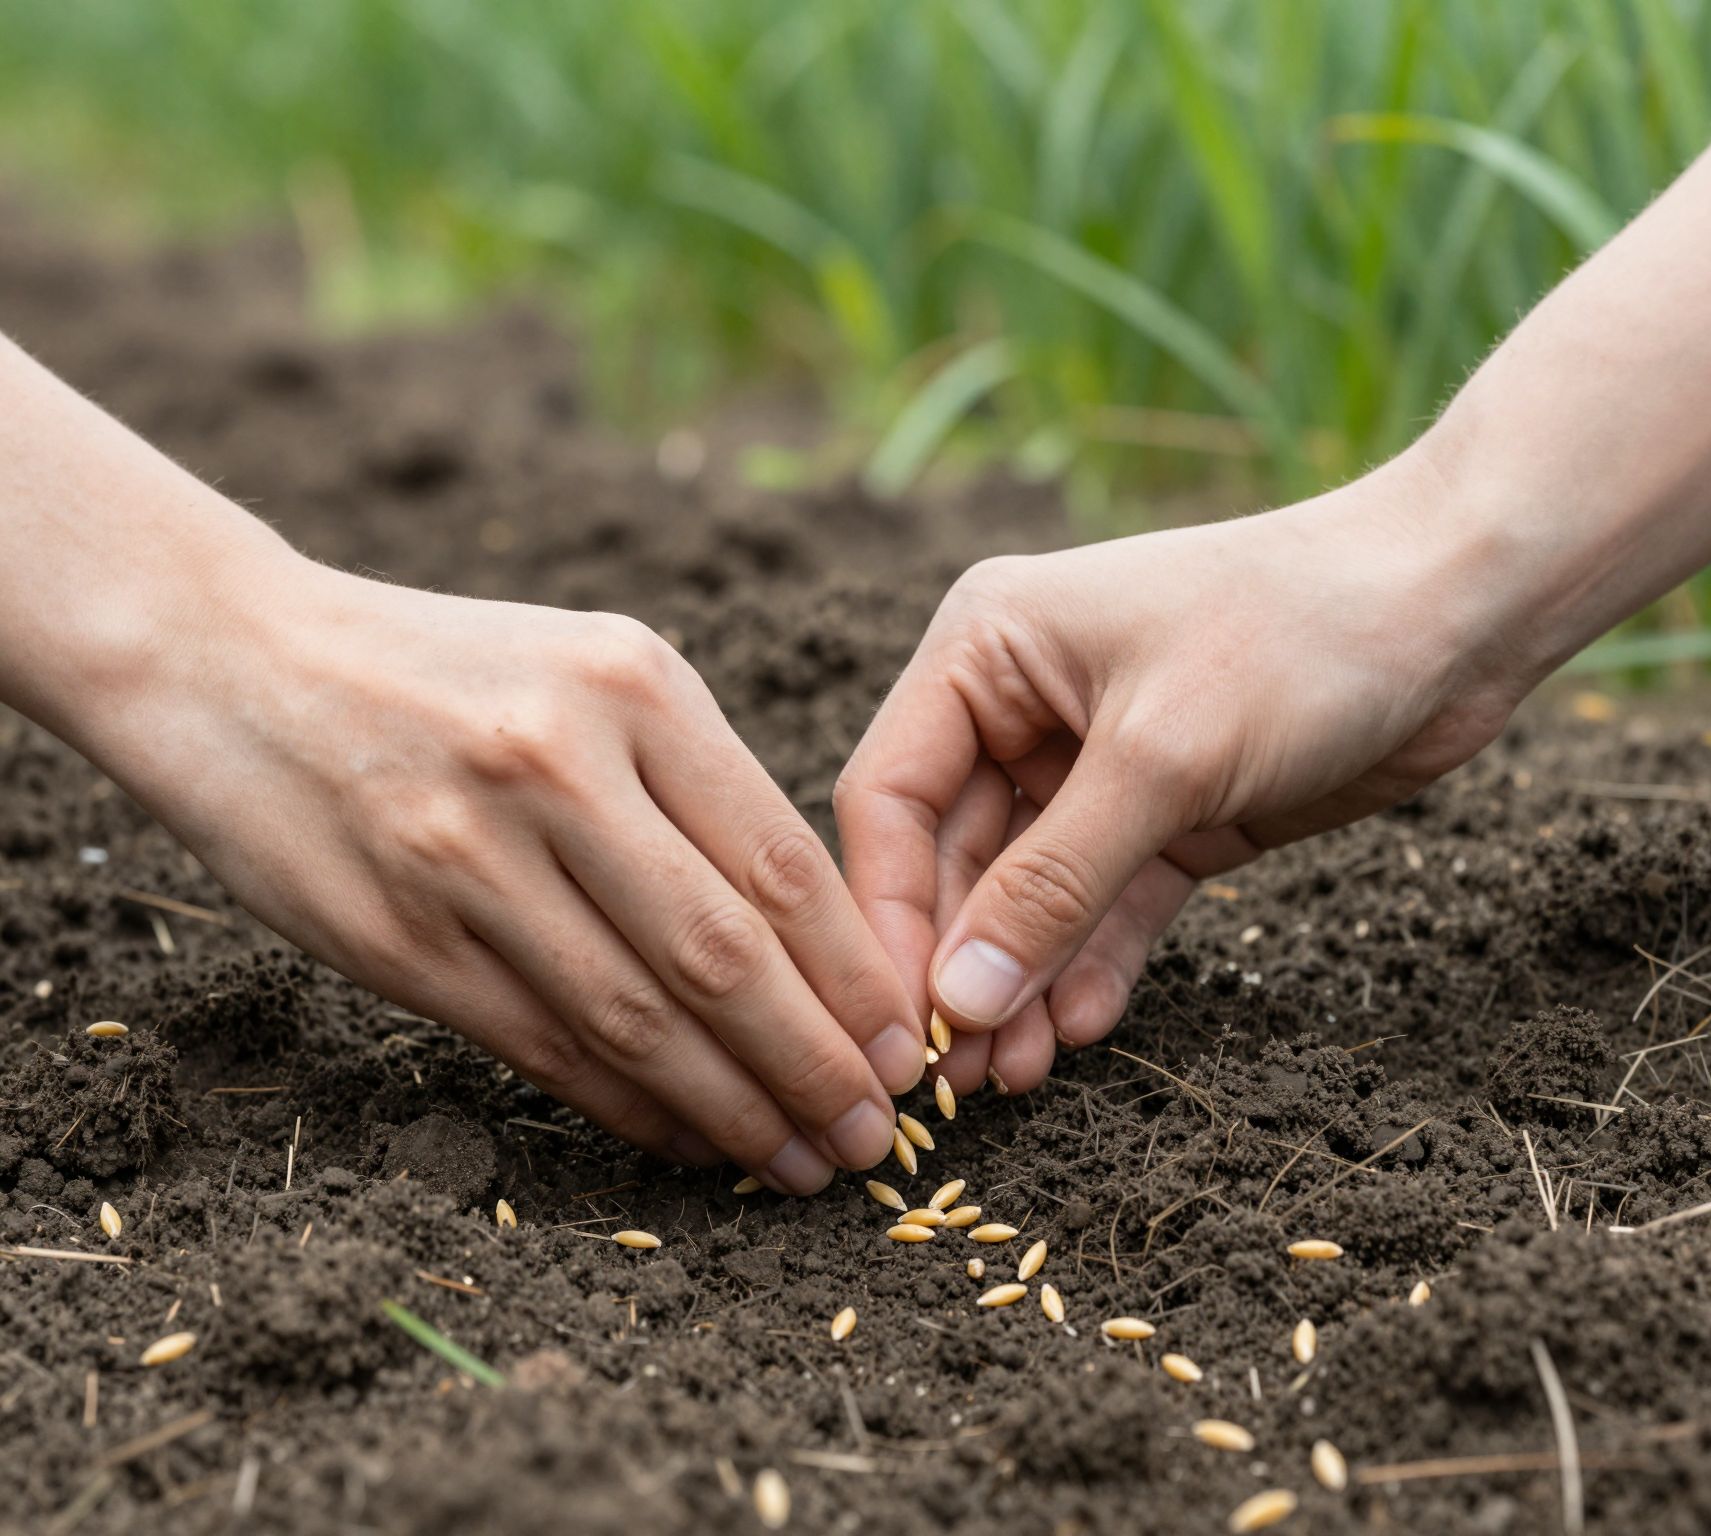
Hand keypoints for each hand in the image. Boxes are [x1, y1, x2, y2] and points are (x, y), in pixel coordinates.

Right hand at [102, 552, 926, 1191]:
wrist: (235, 659)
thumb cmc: (451, 671)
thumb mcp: (596, 671)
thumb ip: (699, 784)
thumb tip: (820, 939)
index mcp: (632, 688)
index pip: (781, 864)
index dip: (857, 977)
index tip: (906, 1047)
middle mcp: (553, 765)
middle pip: (723, 956)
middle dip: (816, 1065)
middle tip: (874, 1137)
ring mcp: (466, 855)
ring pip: (635, 1020)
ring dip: (731, 1109)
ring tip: (798, 1160)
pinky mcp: (396, 938)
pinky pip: (542, 1047)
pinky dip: (627, 1107)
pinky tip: (686, 1141)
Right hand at [836, 459, 1526, 1093]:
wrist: (1455, 612)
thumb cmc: (1298, 636)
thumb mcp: (1164, 758)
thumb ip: (1053, 884)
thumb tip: (957, 1002)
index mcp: (987, 648)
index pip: (890, 794)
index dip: (888, 913)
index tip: (899, 1021)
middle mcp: (1024, 704)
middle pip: (953, 856)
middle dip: (961, 964)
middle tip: (959, 1078)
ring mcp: (1097, 763)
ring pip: (1029, 895)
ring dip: (1023, 981)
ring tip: (1021, 1075)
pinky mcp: (1171, 813)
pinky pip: (1107, 905)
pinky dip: (1094, 963)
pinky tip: (1082, 1027)